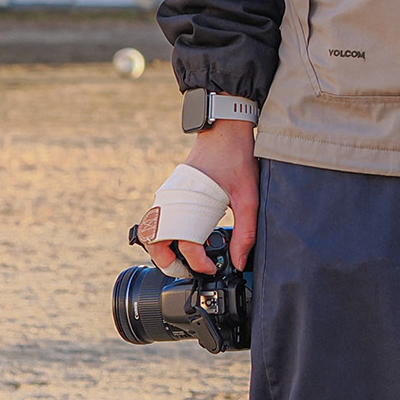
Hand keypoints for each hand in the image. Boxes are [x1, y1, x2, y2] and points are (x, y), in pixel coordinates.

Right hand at [137, 120, 256, 274]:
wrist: (225, 129)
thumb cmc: (236, 157)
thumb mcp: (248, 196)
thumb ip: (246, 231)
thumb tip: (239, 261)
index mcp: (190, 204)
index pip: (186, 247)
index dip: (198, 264)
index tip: (211, 268)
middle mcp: (171, 201)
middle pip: (154, 243)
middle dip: (168, 263)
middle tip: (187, 271)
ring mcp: (167, 196)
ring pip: (151, 231)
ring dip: (162, 249)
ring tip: (182, 259)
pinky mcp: (169, 192)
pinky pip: (157, 218)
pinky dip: (164, 233)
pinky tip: (184, 238)